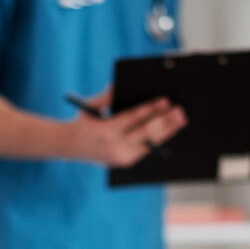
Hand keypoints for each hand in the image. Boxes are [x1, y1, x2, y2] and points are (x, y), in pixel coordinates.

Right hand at [64, 88, 186, 167]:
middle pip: (146, 133)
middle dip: (165, 122)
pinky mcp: (125, 163)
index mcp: (105, 132)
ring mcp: (121, 158)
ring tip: (179, 120)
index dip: (151, 110)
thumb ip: (106, 96)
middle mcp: (114, 148)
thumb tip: (120, 85)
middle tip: (179, 111)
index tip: (165, 101)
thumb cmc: (83, 122)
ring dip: (167, 132)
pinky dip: (158, 139)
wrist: (70, 146)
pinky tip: (169, 130)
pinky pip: (145, 150)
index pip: (133, 119)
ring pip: (150, 144)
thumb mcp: (91, 106)